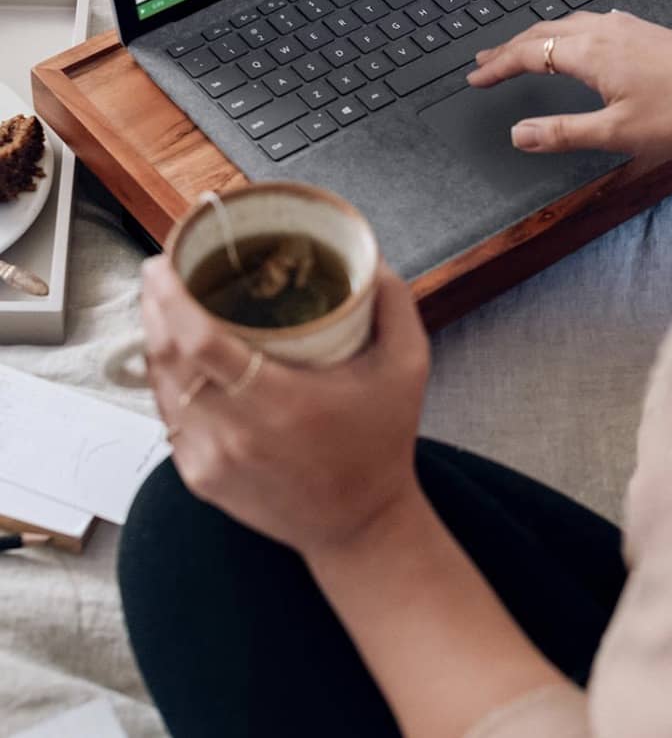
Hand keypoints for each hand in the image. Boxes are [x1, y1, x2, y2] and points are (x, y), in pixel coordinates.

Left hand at [141, 255, 429, 556]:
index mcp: (282, 402)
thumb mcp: (408, 366)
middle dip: (154, 306)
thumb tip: (368, 253)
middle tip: (163, 268)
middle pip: (167, 358)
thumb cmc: (383, 441)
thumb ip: (393, 303)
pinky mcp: (199, 476)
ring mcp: (211, 460)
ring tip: (166, 303)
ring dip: (156, 339)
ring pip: (161, 386)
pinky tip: (178, 355)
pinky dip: (168, 380)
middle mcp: (236, 434)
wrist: (360, 526)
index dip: (171, 298)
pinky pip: (170, 415)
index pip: (200, 343)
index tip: (166, 262)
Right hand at [466, 9, 671, 163]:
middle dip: (508, 48)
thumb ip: (563, 133)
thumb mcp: (618, 133)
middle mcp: (604, 31)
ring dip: (537, 38)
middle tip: (483, 62)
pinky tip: (576, 42)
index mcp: (590, 52)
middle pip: (543, 33)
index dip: (497, 67)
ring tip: (519, 50)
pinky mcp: (646, 32)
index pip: (528, 53)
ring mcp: (627, 28)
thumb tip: (518, 134)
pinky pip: (590, 24)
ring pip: (567, 25)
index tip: (475, 79)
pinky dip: (565, 33)